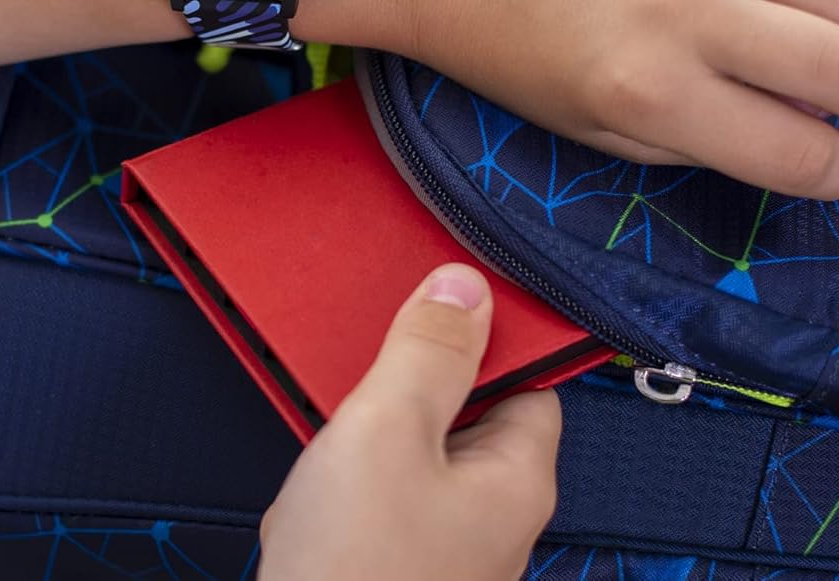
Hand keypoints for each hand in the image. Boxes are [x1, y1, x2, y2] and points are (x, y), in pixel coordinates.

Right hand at [259, 264, 559, 580]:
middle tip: (363, 373)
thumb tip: (466, 286)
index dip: (482, 337)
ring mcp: (445, 548)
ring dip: (363, 439)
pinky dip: (344, 485)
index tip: (435, 304)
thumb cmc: (356, 568)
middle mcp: (493, 518)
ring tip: (329, 446)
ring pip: (410, 457)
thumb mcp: (388, 428)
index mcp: (517, 479)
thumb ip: (427, 351)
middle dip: (402, 389)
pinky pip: (379, 500)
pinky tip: (312, 495)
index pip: (526, 379)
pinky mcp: (398, 566)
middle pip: (461, 414)